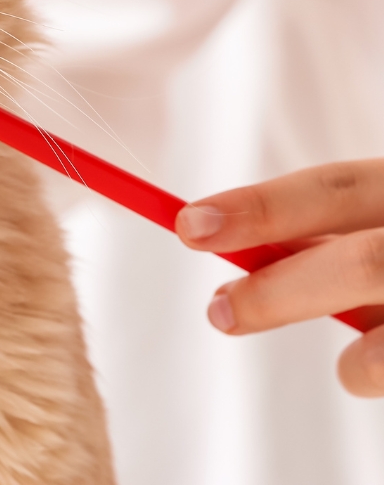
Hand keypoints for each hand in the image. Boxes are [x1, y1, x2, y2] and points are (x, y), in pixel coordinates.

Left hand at [175, 159, 383, 396]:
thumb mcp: (383, 221)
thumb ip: (331, 236)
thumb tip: (228, 256)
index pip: (334, 185)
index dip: (261, 206)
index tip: (189, 225)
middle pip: (363, 259)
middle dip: (283, 289)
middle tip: (220, 313)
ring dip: (362, 361)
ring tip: (351, 369)